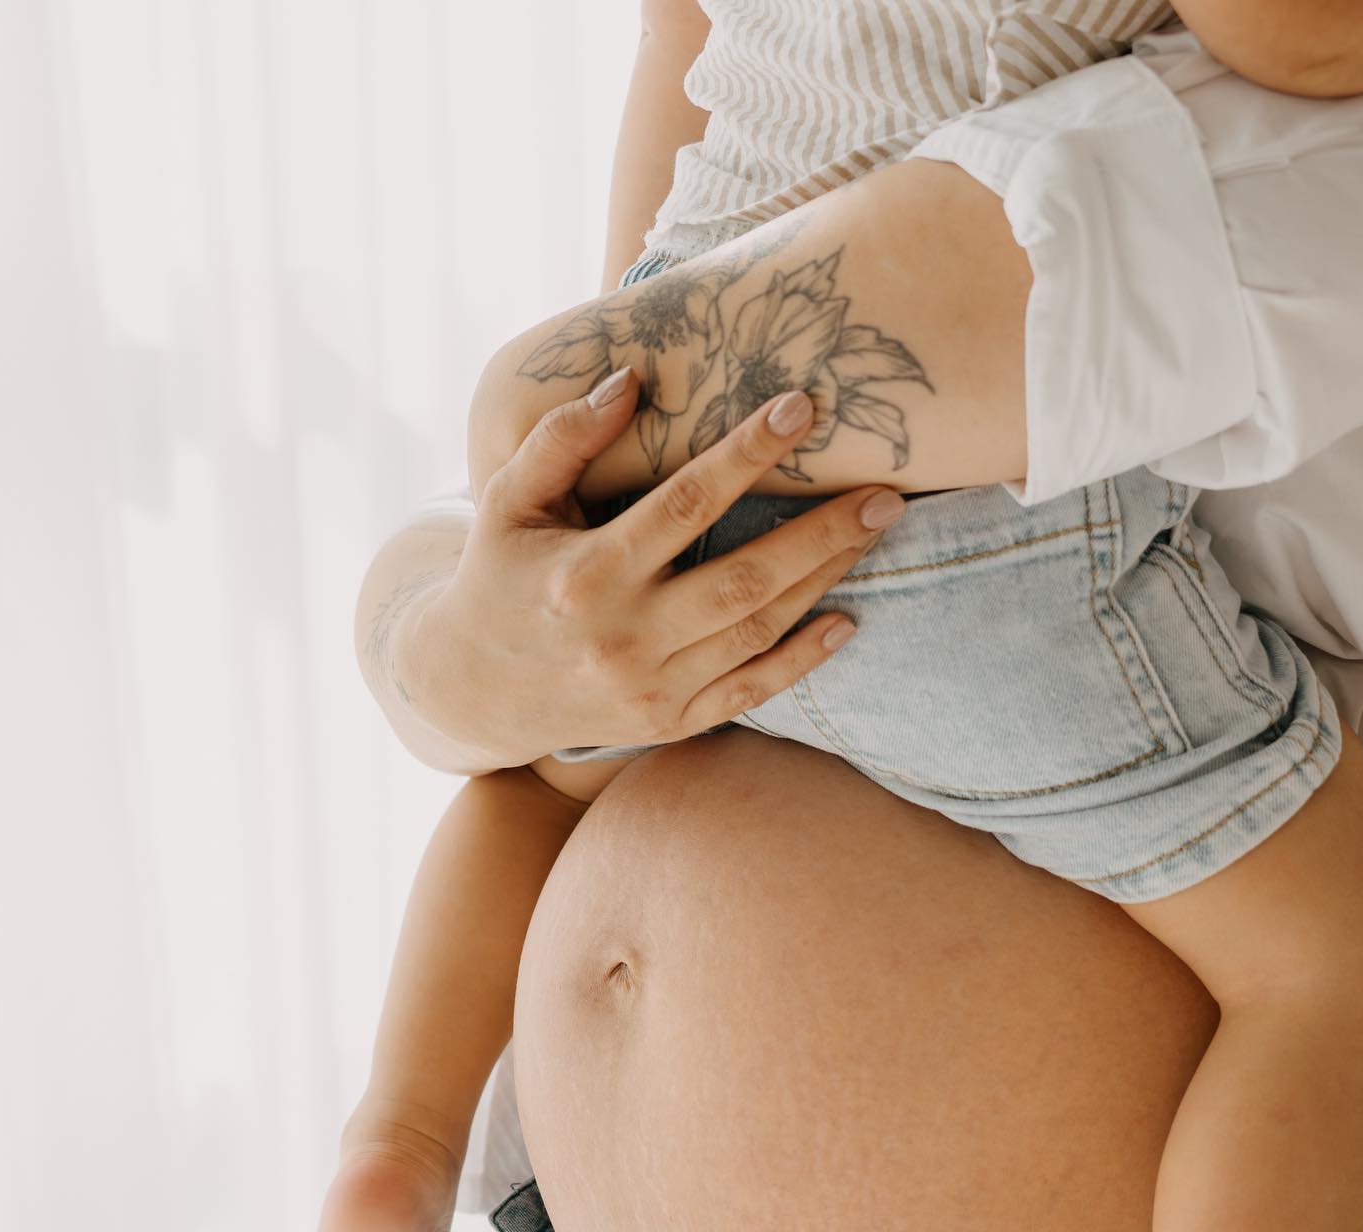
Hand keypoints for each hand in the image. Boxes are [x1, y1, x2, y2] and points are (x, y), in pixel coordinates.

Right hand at [393, 369, 904, 769]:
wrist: (474, 688)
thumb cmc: (499, 575)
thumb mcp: (508, 501)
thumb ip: (561, 438)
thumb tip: (631, 378)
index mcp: (585, 575)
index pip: (685, 505)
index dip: (749, 454)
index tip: (803, 407)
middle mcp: (622, 638)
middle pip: (744, 578)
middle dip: (822, 532)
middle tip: (888, 489)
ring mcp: (650, 689)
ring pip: (756, 631)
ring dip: (824, 580)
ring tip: (876, 530)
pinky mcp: (668, 722)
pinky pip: (749, 691)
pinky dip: (802, 660)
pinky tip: (847, 620)